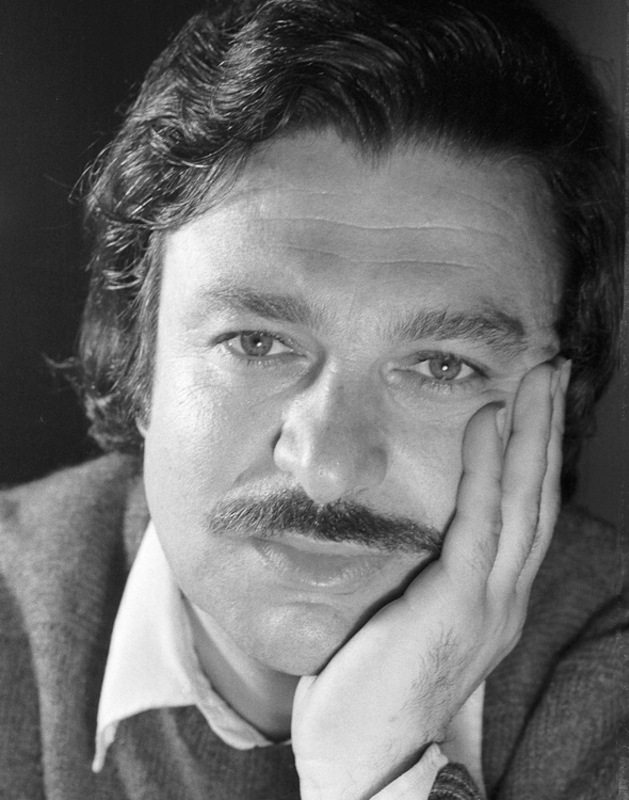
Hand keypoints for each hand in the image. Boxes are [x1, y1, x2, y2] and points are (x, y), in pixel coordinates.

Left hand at [292, 361, 569, 799]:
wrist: (362, 756)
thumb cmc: (372, 685)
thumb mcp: (409, 619)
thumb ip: (427, 574)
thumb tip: (418, 528)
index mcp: (493, 599)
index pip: (523, 515)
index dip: (534, 457)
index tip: (535, 404)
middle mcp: (505, 597)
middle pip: (537, 498)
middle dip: (548, 430)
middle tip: (554, 371)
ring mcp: (489, 602)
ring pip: (523, 502)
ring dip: (533, 434)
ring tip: (539, 379)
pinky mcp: (458, 603)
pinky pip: (479, 522)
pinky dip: (487, 466)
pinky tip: (489, 420)